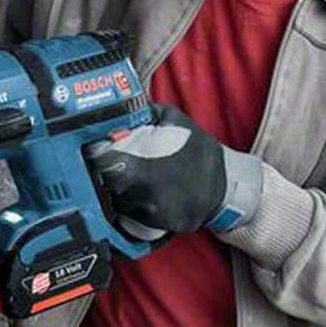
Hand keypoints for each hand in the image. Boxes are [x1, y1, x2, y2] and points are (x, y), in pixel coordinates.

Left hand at [84, 104, 263, 235]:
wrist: (227, 184)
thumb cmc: (197, 150)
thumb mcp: (175, 120)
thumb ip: (147, 111)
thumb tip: (123, 100)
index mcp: (140, 165)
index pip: (101, 165)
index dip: (98, 158)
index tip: (100, 153)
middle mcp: (143, 192)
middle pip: (107, 186)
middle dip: (110, 176)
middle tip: (120, 166)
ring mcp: (152, 212)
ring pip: (121, 202)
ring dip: (123, 192)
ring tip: (139, 180)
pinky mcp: (160, 226)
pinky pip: (138, 217)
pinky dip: (139, 207)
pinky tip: (151, 195)